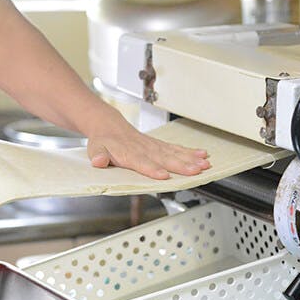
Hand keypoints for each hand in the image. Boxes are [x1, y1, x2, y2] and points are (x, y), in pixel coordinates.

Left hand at [86, 121, 209, 179]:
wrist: (109, 125)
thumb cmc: (103, 141)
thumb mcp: (95, 148)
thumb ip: (98, 155)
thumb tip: (98, 161)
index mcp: (128, 152)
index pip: (141, 162)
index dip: (152, 168)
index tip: (163, 175)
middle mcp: (143, 149)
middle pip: (164, 158)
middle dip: (181, 165)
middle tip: (196, 170)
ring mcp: (153, 146)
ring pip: (173, 153)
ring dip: (190, 159)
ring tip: (204, 164)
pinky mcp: (159, 145)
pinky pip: (175, 148)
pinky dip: (189, 151)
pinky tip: (202, 154)